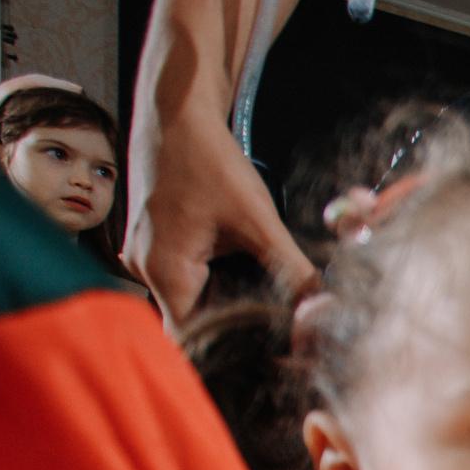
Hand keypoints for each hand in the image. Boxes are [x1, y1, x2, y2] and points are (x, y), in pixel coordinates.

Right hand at [126, 92, 316, 331]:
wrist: (176, 112)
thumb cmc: (207, 159)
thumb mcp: (258, 220)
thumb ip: (291, 268)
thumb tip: (323, 305)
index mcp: (164, 271)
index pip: (190, 338)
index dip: (227, 353)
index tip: (266, 357)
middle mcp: (145, 268)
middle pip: (190, 320)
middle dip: (231, 329)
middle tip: (276, 337)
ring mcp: (146, 253)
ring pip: (188, 298)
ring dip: (223, 303)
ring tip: (263, 309)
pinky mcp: (155, 240)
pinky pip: (184, 275)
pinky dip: (213, 280)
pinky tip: (242, 276)